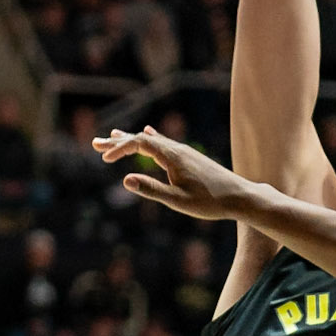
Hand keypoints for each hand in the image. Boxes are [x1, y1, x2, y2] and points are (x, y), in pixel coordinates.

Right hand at [92, 125, 248, 221]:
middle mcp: (177, 149)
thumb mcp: (177, 201)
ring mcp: (184, 152)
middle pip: (142, 139)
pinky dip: (150, 139)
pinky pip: (164, 143)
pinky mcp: (189, 158)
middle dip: (118, 141)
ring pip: (152, 141)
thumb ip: (151, 189)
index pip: (139, 143)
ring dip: (131, 139)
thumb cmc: (210, 203)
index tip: (104, 158)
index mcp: (173, 156)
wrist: (240, 197)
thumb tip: (125, 179)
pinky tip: (148, 133)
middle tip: (95, 143)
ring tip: (113, 135)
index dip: (119, 148)